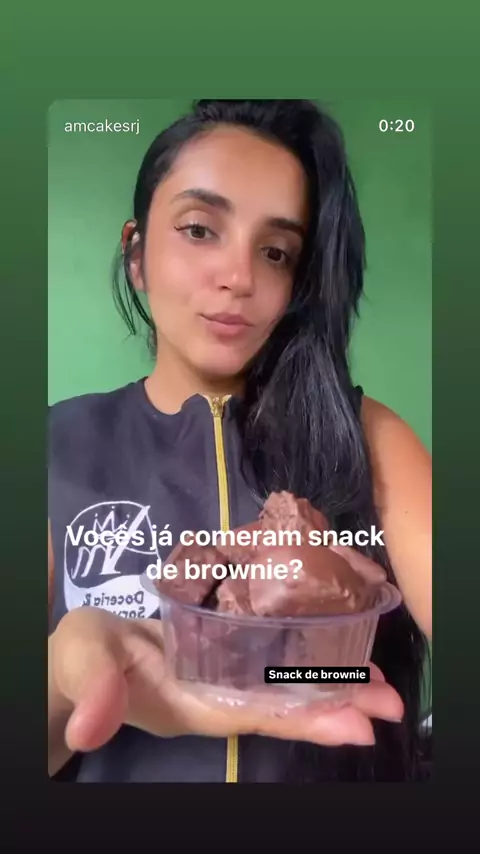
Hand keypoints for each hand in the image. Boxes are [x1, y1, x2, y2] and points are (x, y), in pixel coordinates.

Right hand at [51, 607, 402, 752]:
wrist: (80, 655)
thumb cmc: (81, 656)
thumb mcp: (81, 660)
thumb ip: (92, 686)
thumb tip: (91, 725)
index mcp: (187, 702)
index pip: (254, 714)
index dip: (303, 720)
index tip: (355, 726)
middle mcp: (214, 696)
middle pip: (281, 706)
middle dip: (335, 706)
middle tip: (391, 704)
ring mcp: (220, 679)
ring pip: (282, 686)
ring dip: (330, 685)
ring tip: (380, 685)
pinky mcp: (220, 656)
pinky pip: (269, 662)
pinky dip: (304, 658)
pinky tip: (332, 648)